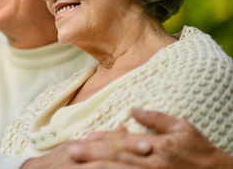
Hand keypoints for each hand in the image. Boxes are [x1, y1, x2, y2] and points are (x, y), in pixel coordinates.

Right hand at [21, 128, 150, 168]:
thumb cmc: (54, 163)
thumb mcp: (74, 148)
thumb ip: (99, 140)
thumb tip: (124, 127)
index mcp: (78, 146)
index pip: (105, 142)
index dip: (127, 143)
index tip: (149, 145)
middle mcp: (74, 154)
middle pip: (104, 152)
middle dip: (127, 152)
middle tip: (148, 151)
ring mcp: (71, 166)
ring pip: (99, 166)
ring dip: (120, 166)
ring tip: (138, 166)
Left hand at [86, 108, 232, 168]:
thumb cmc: (198, 149)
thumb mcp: (182, 127)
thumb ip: (156, 119)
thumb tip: (133, 109)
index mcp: (158, 146)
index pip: (125, 141)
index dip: (104, 139)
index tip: (86, 136)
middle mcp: (152, 163)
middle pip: (117, 158)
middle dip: (93, 155)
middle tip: (72, 152)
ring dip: (98, 168)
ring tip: (79, 166)